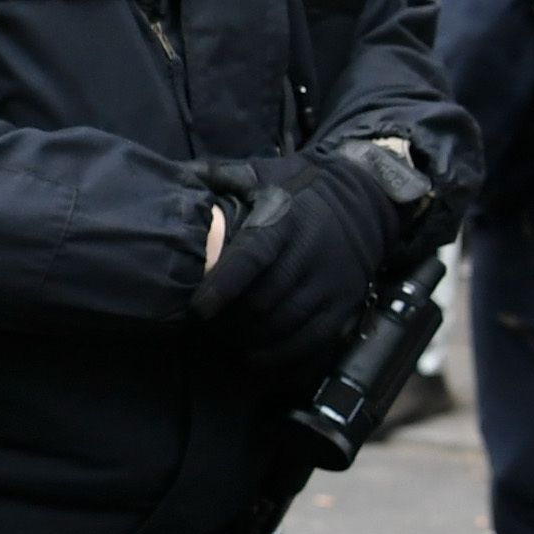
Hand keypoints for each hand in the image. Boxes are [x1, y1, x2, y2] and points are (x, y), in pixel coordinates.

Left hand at [189, 153, 401, 378]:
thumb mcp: (259, 174)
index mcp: (282, 221)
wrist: (366, 198)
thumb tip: (167, 174)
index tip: (198, 308)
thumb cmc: (298, 188)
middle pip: (264, 301)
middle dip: (230, 322)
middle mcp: (308, 254)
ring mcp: (330, 283)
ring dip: (252, 341)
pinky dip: (283, 358)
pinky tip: (258, 360)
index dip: (223, 287)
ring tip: (227, 343)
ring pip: (286, 325)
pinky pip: (314, 342)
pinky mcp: (344, 303)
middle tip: (206, 330)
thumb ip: (215, 177)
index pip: (251, 259)